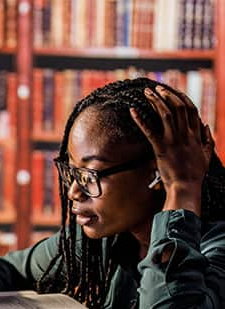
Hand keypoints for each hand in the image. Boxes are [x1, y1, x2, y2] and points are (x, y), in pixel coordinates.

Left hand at [130, 85, 213, 215]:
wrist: (185, 187)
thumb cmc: (195, 174)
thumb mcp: (206, 155)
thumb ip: (208, 140)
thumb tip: (207, 126)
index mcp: (196, 134)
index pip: (191, 109)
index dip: (181, 97)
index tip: (172, 90)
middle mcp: (185, 134)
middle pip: (177, 107)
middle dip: (167, 94)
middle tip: (156, 88)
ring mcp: (173, 140)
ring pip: (165, 114)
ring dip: (155, 101)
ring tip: (146, 93)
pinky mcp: (161, 148)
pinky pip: (149, 130)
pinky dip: (140, 119)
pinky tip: (132, 111)